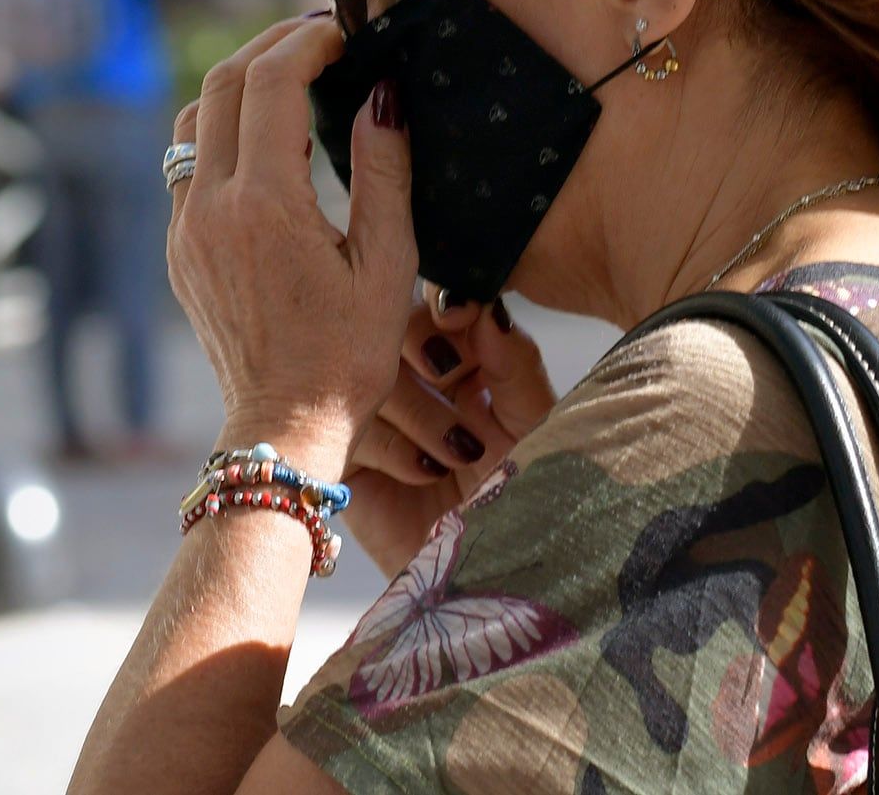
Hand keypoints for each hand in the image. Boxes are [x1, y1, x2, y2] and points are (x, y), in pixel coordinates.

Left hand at [167, 16, 416, 475]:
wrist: (284, 427)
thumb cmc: (349, 356)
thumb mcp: (389, 267)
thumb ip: (386, 173)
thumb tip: (384, 95)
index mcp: (265, 206)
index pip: (271, 84)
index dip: (308, 43)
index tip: (345, 34)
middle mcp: (210, 208)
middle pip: (222, 84)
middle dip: (271, 47)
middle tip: (321, 38)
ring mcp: (185, 228)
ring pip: (194, 119)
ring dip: (239, 84)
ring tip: (292, 77)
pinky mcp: (178, 248)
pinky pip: (187, 163)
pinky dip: (223, 129)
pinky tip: (267, 139)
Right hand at [342, 287, 557, 572]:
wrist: (494, 577)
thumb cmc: (523, 499)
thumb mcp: (532, 422)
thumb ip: (512, 358)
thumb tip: (482, 302)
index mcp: (459, 364)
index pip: (433, 307)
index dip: (442, 305)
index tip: (458, 312)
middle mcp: (412, 385)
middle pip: (388, 326)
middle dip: (423, 347)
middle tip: (450, 375)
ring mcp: (373, 421)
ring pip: (367, 374)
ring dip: (417, 408)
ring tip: (456, 451)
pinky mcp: (346, 464)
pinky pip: (347, 429)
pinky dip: (391, 446)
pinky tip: (424, 473)